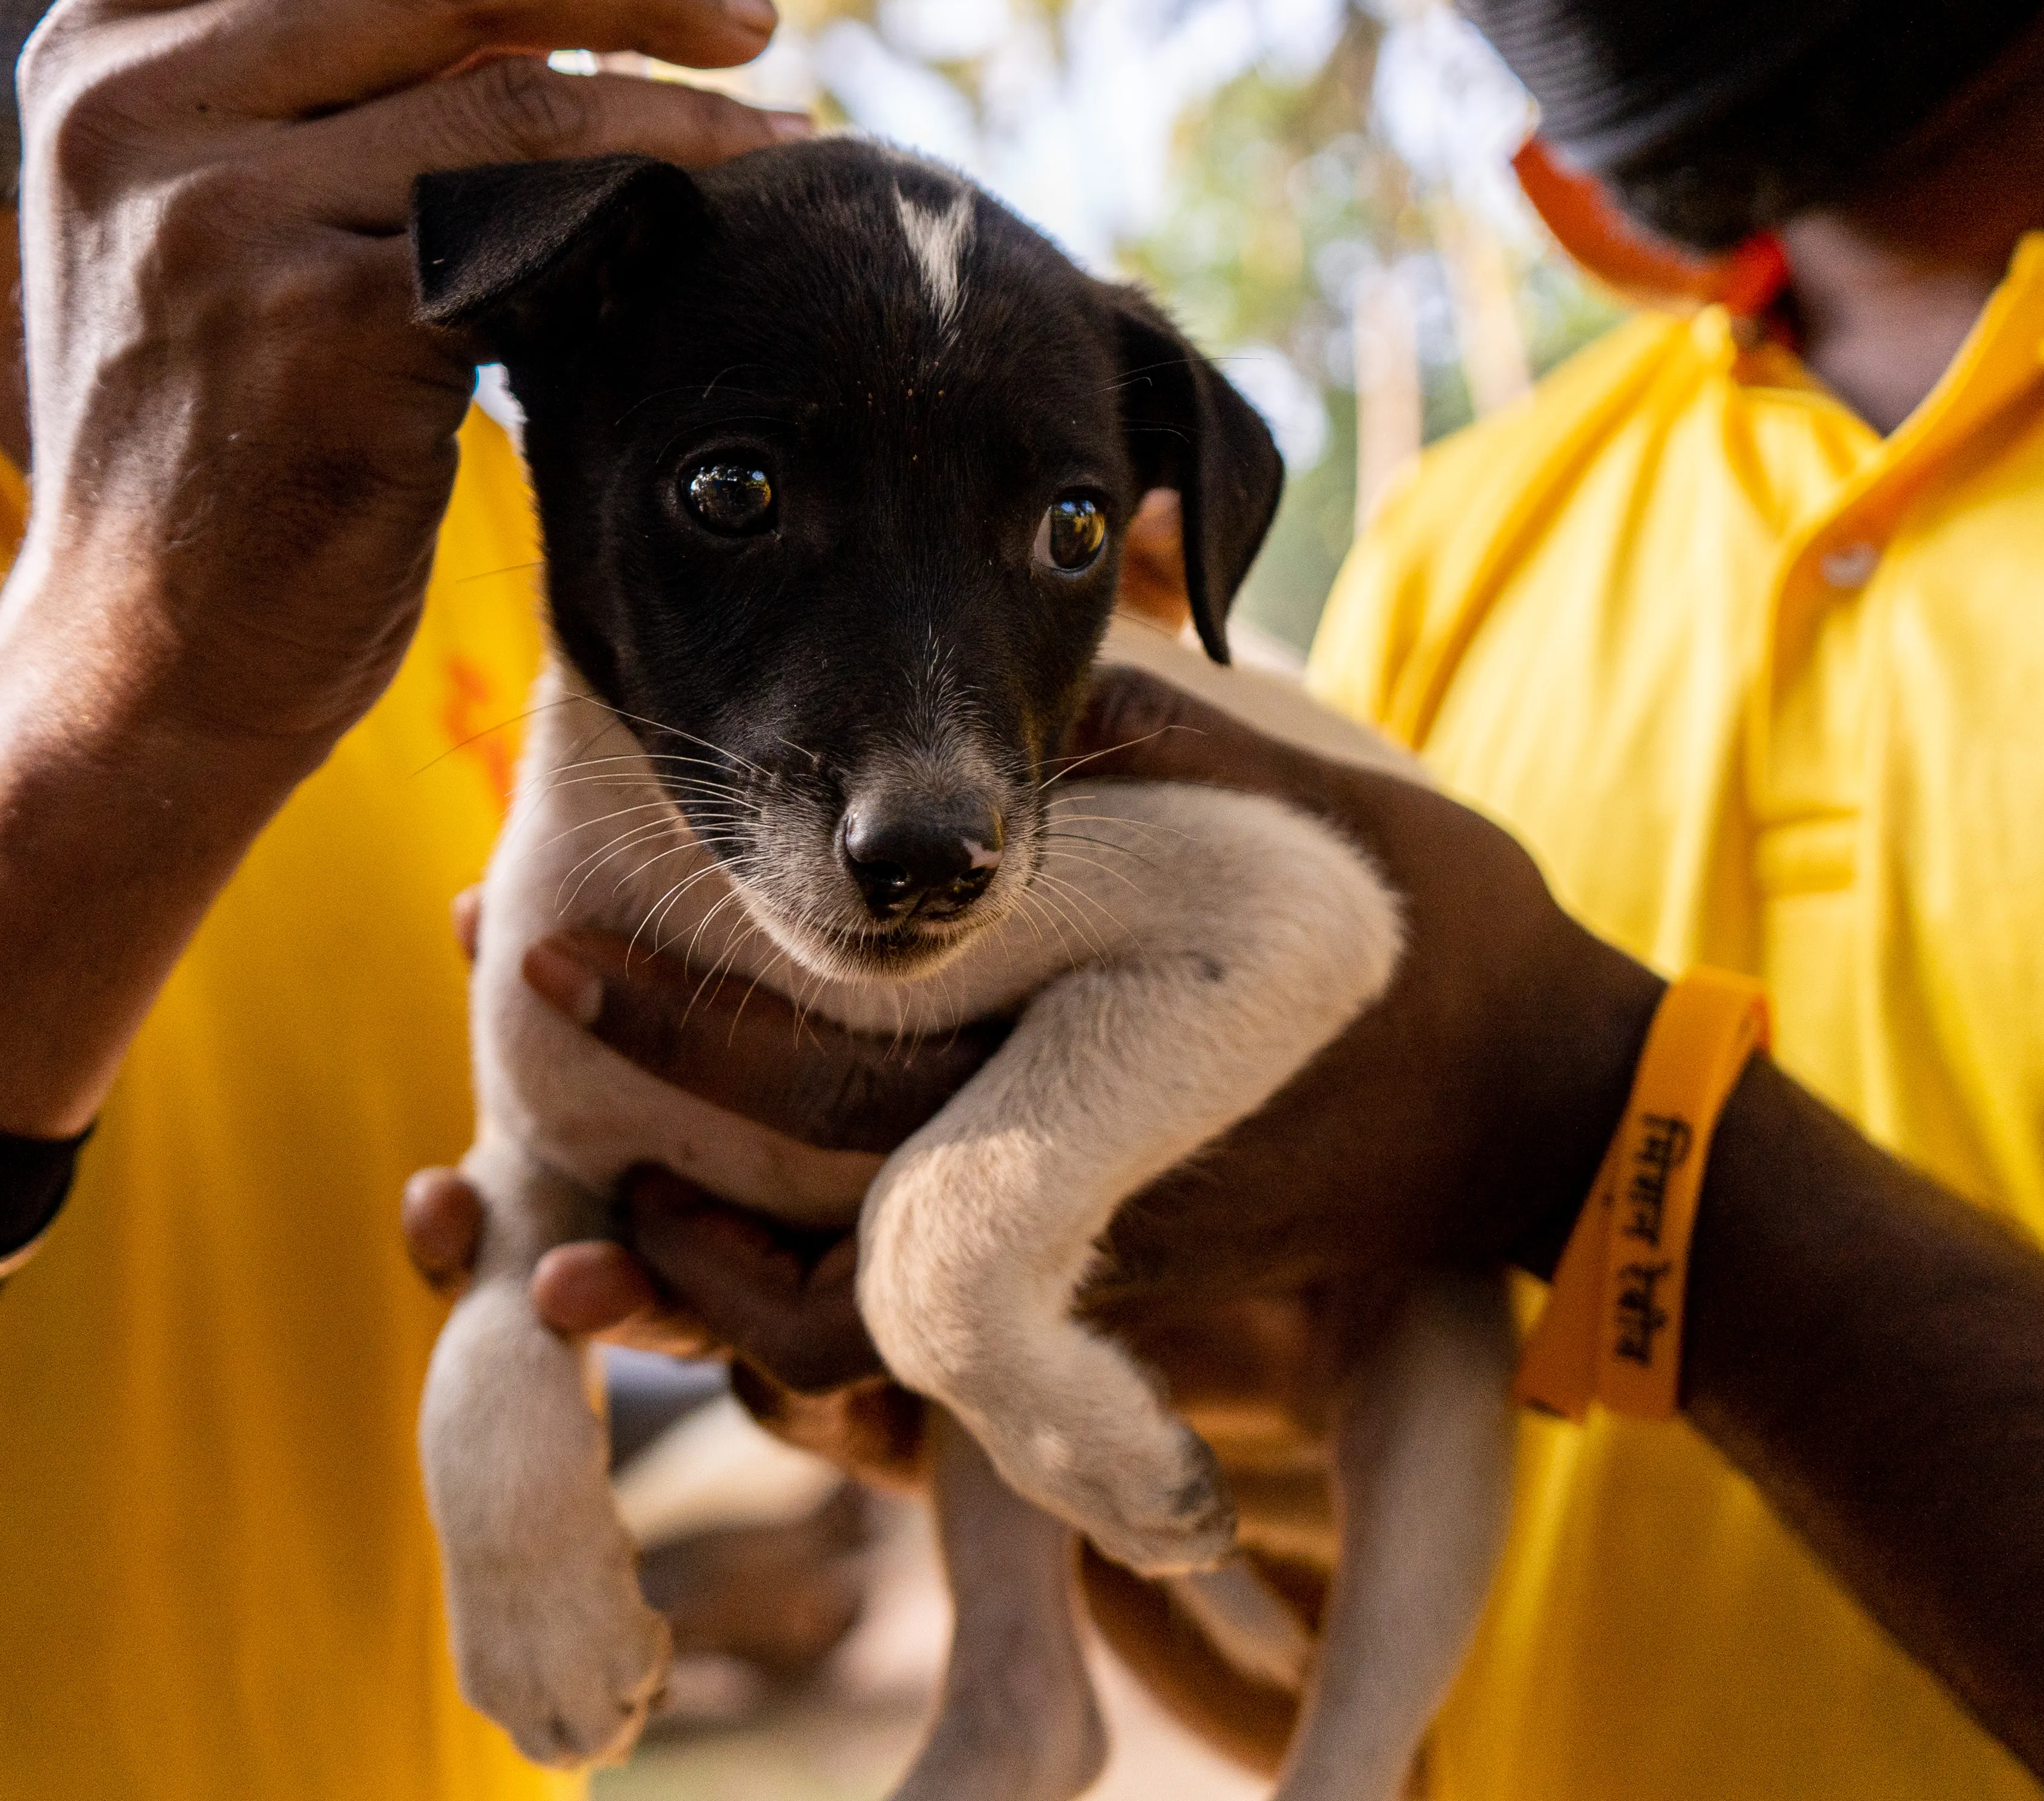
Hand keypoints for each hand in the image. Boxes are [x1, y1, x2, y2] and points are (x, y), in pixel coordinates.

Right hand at [0, 0, 805, 1135]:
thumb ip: (311, 94)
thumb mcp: (199, 227)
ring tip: (774, 136)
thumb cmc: (206, 448)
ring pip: (516, 103)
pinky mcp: (328, 333)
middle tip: (749, 16)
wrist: (138, 666)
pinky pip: (538, 238)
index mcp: (97, 52)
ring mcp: (221, 218)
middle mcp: (137, 109)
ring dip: (679, 113)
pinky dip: (645, 231)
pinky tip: (707, 254)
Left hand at [406, 665, 1662, 1402]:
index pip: (846, 1042)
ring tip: (562, 1220)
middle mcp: (1080, 1175)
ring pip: (845, 1333)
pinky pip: (920, 1370)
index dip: (676, 1006)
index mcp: (1105, 1035)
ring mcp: (1089, 1265)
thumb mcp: (1287, 792)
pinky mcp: (1103, 1305)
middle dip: (639, 1126)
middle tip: (500, 1044)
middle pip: (809, 1195)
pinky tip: (703, 1292)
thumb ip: (1128, 736)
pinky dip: (795, 1354)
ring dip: (692, 1289)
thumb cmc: (1418, 927)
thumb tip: (977, 673)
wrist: (1543, 1104)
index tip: (531, 929)